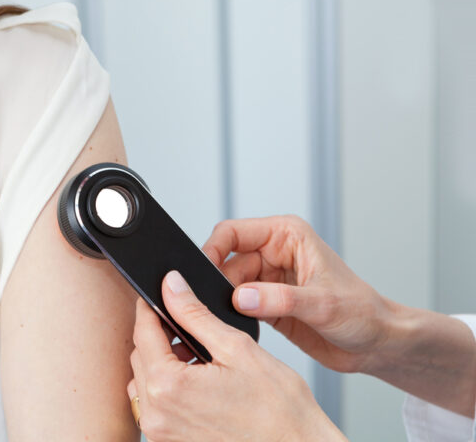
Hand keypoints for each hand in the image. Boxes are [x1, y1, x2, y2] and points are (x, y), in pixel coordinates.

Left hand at [126, 273, 344, 441]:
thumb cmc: (278, 410)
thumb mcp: (236, 348)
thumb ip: (195, 314)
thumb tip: (172, 286)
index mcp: (168, 387)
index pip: (143, 332)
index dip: (150, 306)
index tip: (161, 293)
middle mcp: (158, 414)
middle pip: (140, 357)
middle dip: (159, 334)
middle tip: (188, 322)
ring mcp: (163, 432)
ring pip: (145, 381)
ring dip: (162, 362)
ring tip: (198, 355)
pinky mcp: (172, 441)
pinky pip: (156, 405)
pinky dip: (169, 387)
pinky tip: (198, 379)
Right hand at [205, 215, 391, 372]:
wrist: (376, 344)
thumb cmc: (362, 312)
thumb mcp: (322, 304)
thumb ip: (279, 299)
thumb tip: (239, 297)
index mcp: (286, 236)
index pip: (233, 232)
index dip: (213, 249)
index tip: (200, 272)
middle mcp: (274, 253)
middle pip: (226, 262)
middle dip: (218, 283)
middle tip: (214, 306)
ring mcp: (268, 280)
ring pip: (228, 285)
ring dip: (224, 302)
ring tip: (229, 320)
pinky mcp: (266, 304)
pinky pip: (237, 306)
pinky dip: (233, 317)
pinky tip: (240, 327)